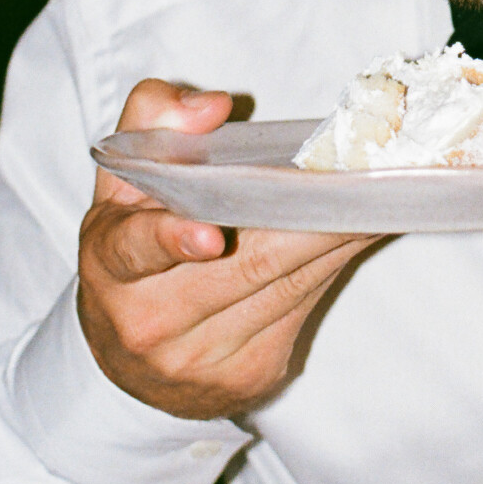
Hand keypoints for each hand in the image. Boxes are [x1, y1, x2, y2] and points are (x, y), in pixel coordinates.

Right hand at [78, 80, 373, 420]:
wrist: (130, 363)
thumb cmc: (134, 250)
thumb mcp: (123, 183)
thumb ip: (153, 122)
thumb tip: (212, 107)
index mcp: (110, 264)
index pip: (136, 251)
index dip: (174, 239)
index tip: (212, 236)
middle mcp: (149, 320)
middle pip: (246, 266)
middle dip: (306, 220)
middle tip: (354, 183)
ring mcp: (199, 358)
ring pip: (285, 288)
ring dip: (335, 241)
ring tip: (372, 200)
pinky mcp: (246, 377)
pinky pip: (302, 310)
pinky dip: (333, 267)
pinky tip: (355, 235)